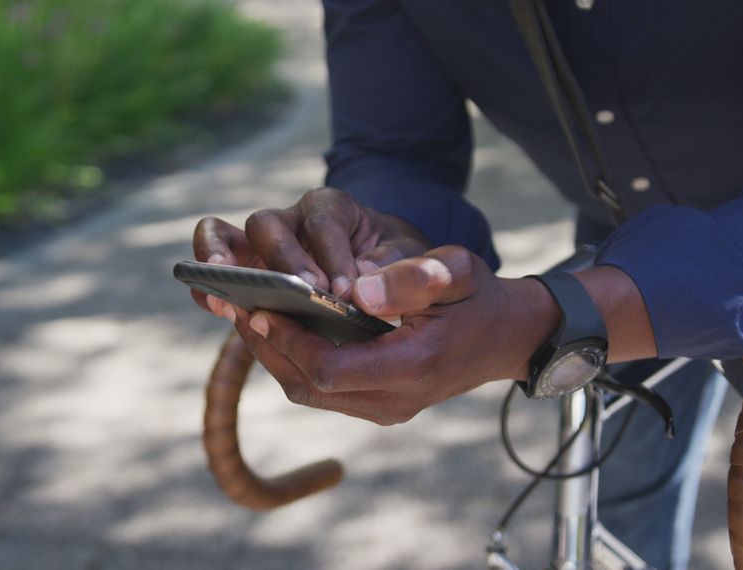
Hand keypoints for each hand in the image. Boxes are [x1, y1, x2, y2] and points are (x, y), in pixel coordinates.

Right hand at [191, 187, 428, 315]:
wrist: (384, 272)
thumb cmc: (396, 262)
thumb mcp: (412, 258)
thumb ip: (398, 267)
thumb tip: (362, 285)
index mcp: (332, 208)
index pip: (324, 223)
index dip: (331, 256)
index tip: (344, 292)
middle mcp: (290, 220)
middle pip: (267, 224)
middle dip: (284, 261)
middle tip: (304, 295)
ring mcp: (260, 245)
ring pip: (225, 237)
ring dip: (225, 266)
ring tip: (230, 299)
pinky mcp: (244, 270)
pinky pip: (215, 270)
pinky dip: (209, 286)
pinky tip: (220, 309)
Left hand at [227, 246, 558, 424]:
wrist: (508, 339)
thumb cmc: (478, 299)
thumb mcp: (457, 273)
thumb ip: (413, 279)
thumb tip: (358, 289)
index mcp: (413, 366)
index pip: (332, 368)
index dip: (290, 341)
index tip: (260, 307)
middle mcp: (395, 400)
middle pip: (309, 387)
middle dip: (268, 347)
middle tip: (235, 306)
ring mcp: (386, 408)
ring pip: (310, 392)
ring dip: (274, 356)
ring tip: (245, 315)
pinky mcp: (379, 404)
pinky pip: (323, 390)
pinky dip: (294, 360)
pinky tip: (277, 328)